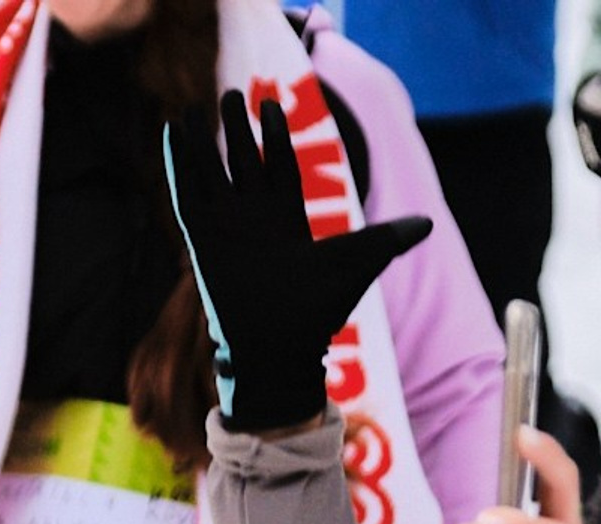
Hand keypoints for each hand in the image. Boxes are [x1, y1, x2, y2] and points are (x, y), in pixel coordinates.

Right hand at [165, 92, 432, 433]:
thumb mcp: (355, 265)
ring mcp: (227, 227)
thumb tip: (428, 223)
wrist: (279, 352)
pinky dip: (178, 164)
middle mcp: (256, 218)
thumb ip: (387, 238)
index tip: (271, 104)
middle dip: (237, 130)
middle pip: (243, 161)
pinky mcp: (202, 238)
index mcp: (289, 219)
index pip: (279, 166)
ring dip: (202, 140)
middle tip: (232, 94)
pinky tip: (171, 131)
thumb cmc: (318, 313)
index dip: (275, 136)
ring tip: (192, 106)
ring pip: (211, 171)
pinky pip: (185, 192)